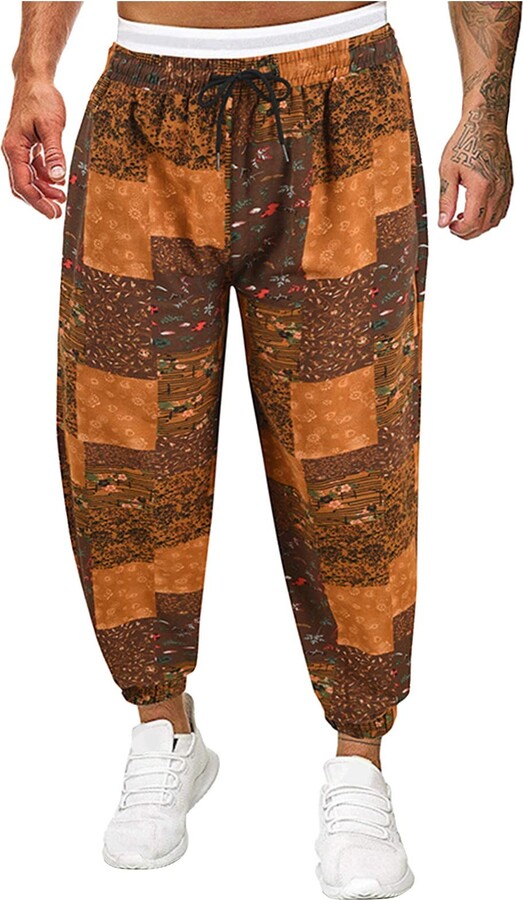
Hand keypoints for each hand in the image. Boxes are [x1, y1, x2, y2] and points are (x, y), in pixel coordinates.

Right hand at [2, 78, 66, 218]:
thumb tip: (57, 177)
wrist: (35, 80)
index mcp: (14, 148)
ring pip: (28, 178)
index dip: (38, 202)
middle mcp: (13, 151)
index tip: (53, 212)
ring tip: (61, 198)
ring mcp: (19, 149)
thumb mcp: (52, 126)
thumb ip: (54, 153)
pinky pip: (33, 168)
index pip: (22, 184)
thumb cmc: (41, 98)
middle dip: (40, 201)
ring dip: (44, 190)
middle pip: (23, 185)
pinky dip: (44, 177)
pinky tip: (57, 181)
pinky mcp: (27, 146)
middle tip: (58, 212)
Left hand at [438, 103, 512, 239]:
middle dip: (468, 232)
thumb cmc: (465, 141)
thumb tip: (443, 222)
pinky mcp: (508, 184)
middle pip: (484, 225)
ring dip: (479, 225)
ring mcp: (505, 187)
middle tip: (454, 225)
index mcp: (481, 186)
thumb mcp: (447, 171)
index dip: (459, 230)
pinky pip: (502, 209)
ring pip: (495, 220)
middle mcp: (497, 188)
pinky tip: (476, 209)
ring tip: (463, 216)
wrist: (485, 122)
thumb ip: (446, 199)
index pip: (472, 222)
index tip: (449, 226)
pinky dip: (489, 216)